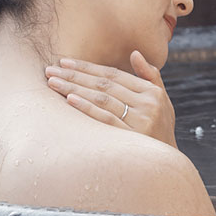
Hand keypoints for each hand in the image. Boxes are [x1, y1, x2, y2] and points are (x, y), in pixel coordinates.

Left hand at [44, 51, 177, 147]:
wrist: (165, 162)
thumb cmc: (160, 128)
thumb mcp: (162, 100)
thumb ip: (150, 76)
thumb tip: (134, 53)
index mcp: (151, 92)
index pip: (113, 75)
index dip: (88, 67)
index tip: (65, 62)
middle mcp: (147, 104)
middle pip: (104, 85)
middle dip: (75, 75)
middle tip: (50, 70)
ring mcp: (140, 121)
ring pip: (102, 99)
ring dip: (74, 88)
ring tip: (53, 83)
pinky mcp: (131, 138)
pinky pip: (105, 119)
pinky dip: (87, 108)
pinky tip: (70, 99)